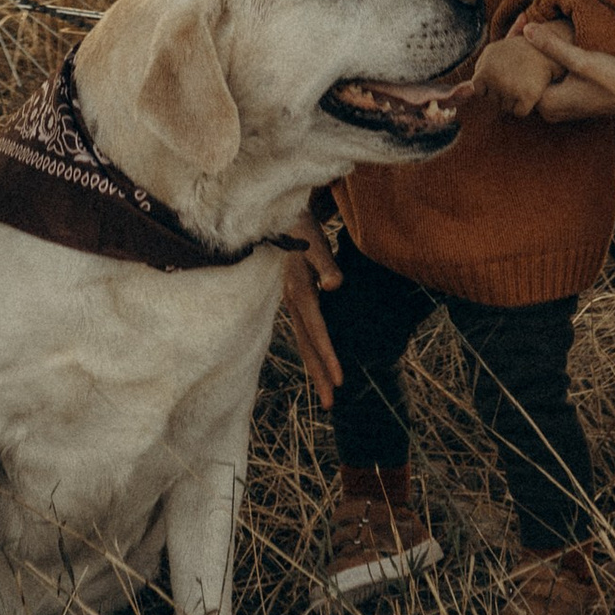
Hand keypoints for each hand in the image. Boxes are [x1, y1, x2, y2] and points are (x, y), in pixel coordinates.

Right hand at [279, 234, 342, 408]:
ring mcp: (290, 300)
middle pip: (308, 345)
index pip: (316, 329)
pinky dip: (312, 350)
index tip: (340, 380)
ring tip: (327, 394)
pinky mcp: (293, 296)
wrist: (275, 210)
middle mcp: (292, 300)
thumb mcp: (312, 235)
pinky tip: (318, 361)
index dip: (328, 355)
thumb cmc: (297, 222)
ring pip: (304, 341)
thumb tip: (336, 285)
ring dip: (316, 367)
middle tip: (332, 404)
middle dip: (320, 374)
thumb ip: (324, 260)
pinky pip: (304, 330)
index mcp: (298, 289)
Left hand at [468, 34, 561, 120]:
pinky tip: (531, 90)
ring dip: (515, 100)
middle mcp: (494, 77)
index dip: (493, 87)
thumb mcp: (493, 52)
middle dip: (504, 94)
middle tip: (518, 77)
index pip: (480, 91)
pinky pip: (519, 112)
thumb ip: (479, 69)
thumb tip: (462, 89)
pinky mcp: (526, 96)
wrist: (547, 48)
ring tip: (524, 81)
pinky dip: (526, 106)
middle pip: (493, 101)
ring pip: (506, 108)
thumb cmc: (519, 51)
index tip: (505, 76)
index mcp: (484, 67)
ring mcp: (509, 87)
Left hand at [511, 25, 614, 122]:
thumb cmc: (612, 80)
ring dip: (536, 54)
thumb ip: (553, 46)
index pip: (520, 77)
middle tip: (521, 24)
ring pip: (538, 76)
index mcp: (547, 105)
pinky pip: (549, 78)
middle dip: (524, 50)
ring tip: (529, 29)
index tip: (516, 30)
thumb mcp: (581, 61)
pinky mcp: (567, 99)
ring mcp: (559, 106)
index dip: (516, 51)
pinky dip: (547, 61)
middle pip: (527, 76)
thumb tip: (527, 29)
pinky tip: (547, 42)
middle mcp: (550, 110)